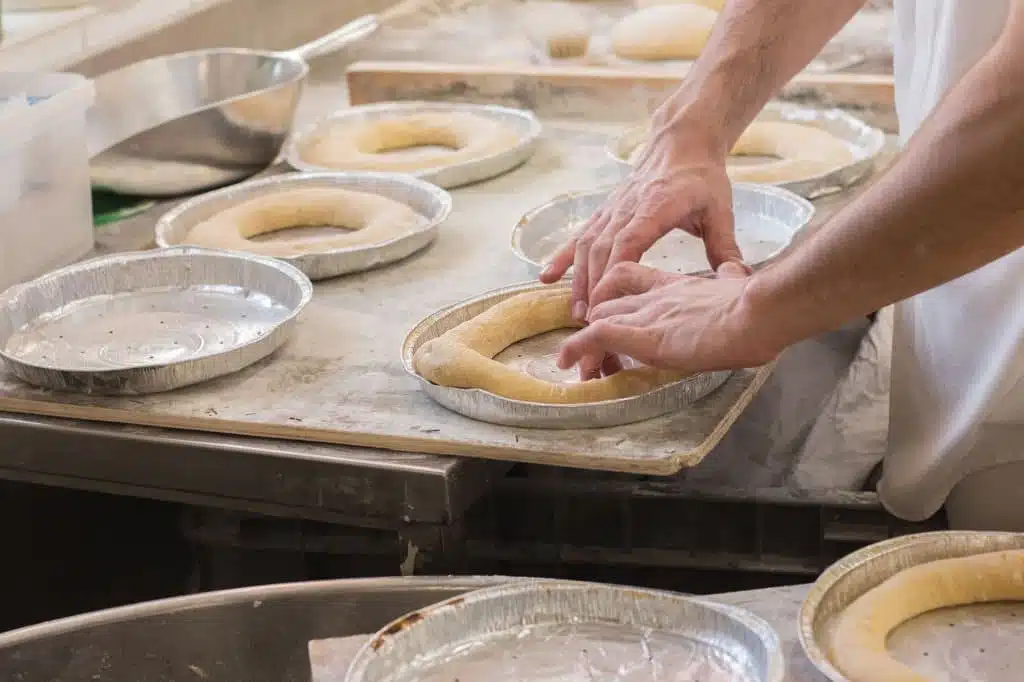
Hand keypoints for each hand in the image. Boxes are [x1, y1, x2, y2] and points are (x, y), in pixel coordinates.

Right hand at [538, 129, 738, 322]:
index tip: (609, 301)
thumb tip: (736, 278)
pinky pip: (578, 236)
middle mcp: (625, 209)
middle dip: (592, 287)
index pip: (628, 242)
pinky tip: (546, 278)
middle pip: (600, 250)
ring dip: (577, 279)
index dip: (615, 272)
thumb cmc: (701, 177)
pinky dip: (562, 258)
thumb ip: (725, 246)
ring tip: (575, 311)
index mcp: (654, 207)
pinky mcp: (604, 212)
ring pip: (585, 246)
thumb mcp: (720, 210)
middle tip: (590, 322)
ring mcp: (611, 210)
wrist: (681, 142)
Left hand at [558, 261, 779, 376]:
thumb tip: (737, 273)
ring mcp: (648, 314)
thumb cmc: (760, 304)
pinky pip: (597, 336)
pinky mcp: (644, 334)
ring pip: (598, 317)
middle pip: (609, 301)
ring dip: (584, 342)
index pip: (631, 278)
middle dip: (595, 323)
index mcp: (677, 284)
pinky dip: (577, 349)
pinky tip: (567, 362)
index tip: (608, 315)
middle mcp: (655, 296)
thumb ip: (730, 278)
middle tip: (593, 351)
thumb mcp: (739, 284)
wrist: (760, 312)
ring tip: (577, 365)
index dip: (614, 294)